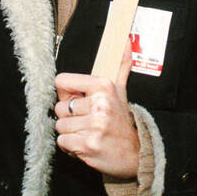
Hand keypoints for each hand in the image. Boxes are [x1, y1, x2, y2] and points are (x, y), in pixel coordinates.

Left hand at [54, 48, 138, 178]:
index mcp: (104, 86)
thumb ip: (121, 65)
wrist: (136, 153)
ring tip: (87, 133)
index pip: (61, 81)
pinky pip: (62, 142)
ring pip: (60, 126)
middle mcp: (100, 104)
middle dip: (70, 117)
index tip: (79, 101)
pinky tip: (84, 145)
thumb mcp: (121, 91)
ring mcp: (94, 125)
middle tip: (87, 122)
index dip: (67, 94)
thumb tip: (126, 42)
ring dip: (70, 133)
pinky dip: (70, 147)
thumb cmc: (122, 122)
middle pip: (60, 107)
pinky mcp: (88, 145)